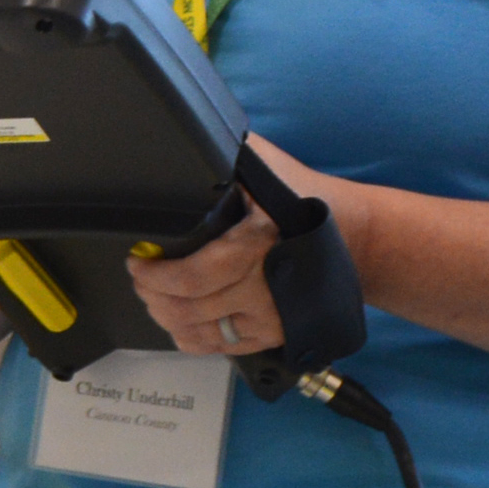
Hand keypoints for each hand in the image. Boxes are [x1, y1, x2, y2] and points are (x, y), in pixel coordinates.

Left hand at [125, 133, 332, 357]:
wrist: (352, 235)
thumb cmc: (300, 196)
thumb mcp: (264, 166)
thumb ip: (229, 156)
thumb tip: (191, 140)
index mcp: (255, 244)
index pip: (190, 277)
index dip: (153, 274)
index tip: (136, 260)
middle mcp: (263, 286)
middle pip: (187, 308)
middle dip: (150, 293)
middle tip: (140, 277)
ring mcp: (269, 316)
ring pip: (197, 332)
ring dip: (164, 316)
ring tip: (153, 296)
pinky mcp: (272, 334)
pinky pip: (218, 347)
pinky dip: (188, 337)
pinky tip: (177, 320)